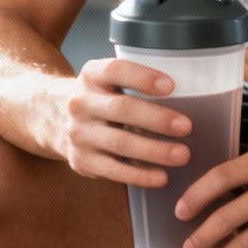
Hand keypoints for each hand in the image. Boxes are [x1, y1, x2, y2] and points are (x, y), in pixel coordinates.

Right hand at [53, 57, 192, 187]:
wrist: (54, 119)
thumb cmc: (99, 99)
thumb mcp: (106, 81)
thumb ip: (135, 84)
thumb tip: (192, 93)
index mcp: (92, 75)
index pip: (116, 71)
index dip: (143, 77)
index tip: (171, 86)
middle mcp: (81, 103)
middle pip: (121, 109)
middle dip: (156, 118)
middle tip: (186, 126)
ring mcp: (79, 133)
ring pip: (119, 142)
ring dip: (153, 150)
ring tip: (182, 155)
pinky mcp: (81, 160)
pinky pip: (113, 169)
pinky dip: (139, 175)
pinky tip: (161, 177)